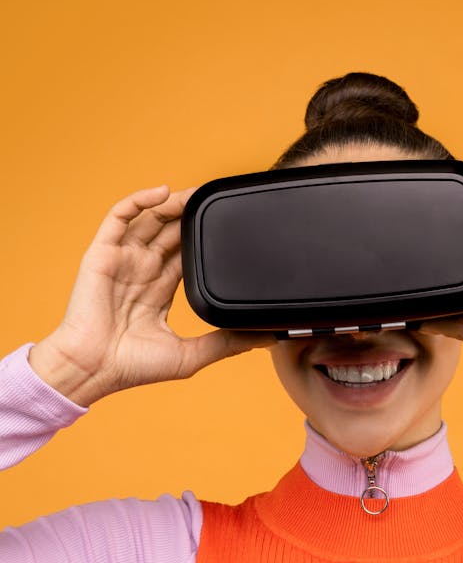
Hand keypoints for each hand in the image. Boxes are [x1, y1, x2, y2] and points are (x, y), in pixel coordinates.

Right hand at [29, 185, 273, 405]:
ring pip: (150, 220)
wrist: (94, 369)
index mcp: (159, 290)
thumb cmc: (134, 367)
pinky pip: (120, 217)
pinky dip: (140, 201)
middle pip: (171, 232)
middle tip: (217, 200)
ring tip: (197, 192)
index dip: (204, 239)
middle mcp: (141, 271)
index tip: (229, 228)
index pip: (186, 255)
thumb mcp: (192, 355)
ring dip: (173, 204)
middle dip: (192, 215)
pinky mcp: (103, 254)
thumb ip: (228, 343)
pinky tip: (163, 193)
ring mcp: (122, 260)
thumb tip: (267, 338)